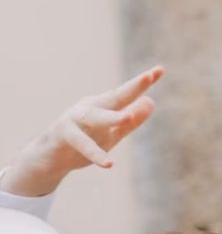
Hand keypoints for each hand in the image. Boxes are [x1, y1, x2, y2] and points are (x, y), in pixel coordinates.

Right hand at [0, 66, 163, 196]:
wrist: (49, 159)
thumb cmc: (84, 142)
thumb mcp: (112, 133)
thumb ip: (131, 121)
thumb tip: (151, 102)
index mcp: (103, 105)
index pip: (126, 93)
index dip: (142, 83)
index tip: (160, 70)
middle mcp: (91, 107)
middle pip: (115, 96)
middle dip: (132, 87)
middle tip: (148, 76)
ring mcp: (75, 119)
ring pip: (96, 117)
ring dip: (112, 118)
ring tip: (128, 118)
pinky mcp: (64, 135)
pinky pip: (82, 144)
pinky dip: (95, 153)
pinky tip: (108, 164)